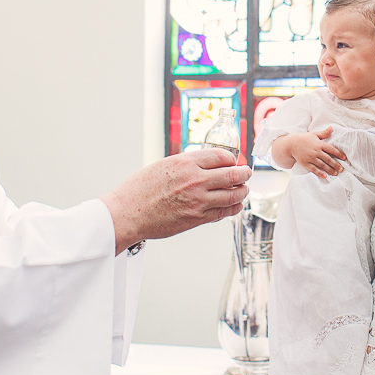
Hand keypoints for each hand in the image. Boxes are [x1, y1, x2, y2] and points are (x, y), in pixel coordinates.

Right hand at [103, 150, 251, 252]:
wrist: (128, 213)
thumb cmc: (139, 190)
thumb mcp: (163, 165)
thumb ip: (186, 164)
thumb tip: (204, 164)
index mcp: (186, 162)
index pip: (222, 156)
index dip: (232, 158)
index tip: (234, 161)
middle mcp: (195, 180)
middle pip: (233, 174)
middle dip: (244, 173)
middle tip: (247, 173)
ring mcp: (198, 200)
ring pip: (233, 194)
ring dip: (242, 191)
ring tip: (244, 189)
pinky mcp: (197, 218)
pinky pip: (224, 212)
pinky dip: (234, 207)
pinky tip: (235, 204)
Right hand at [283, 127, 346, 178]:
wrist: (291, 144)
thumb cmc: (304, 139)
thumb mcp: (314, 134)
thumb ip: (324, 133)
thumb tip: (332, 128)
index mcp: (319, 144)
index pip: (331, 149)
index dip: (338, 154)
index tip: (344, 158)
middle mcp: (316, 151)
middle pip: (328, 159)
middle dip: (336, 165)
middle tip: (341, 169)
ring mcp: (310, 158)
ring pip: (322, 165)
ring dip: (329, 170)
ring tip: (335, 173)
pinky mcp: (305, 163)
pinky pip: (314, 169)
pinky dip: (319, 173)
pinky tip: (325, 176)